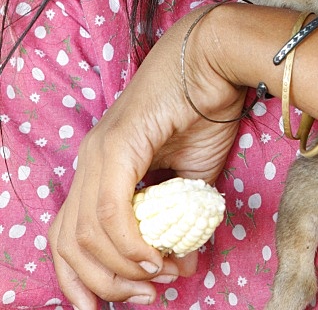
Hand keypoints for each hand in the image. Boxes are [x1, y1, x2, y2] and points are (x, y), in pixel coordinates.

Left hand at [49, 6, 245, 308]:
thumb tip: (178, 267)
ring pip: (87, 233)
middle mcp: (90, 159)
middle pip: (70, 243)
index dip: (84, 279)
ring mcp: (99, 150)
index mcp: (101, 167)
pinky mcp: (117, 143)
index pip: (68, 236)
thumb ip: (179, 222)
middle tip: (148, 294)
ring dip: (121, 268)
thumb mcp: (192, 181)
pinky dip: (129, 243)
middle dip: (106, 283)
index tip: (120, 303)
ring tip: (159, 276)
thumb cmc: (206, 111)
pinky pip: (111, 209)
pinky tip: (154, 255)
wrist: (218, 62)